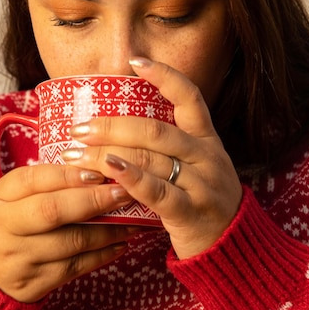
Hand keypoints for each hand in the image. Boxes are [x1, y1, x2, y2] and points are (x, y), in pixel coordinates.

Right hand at [0, 164, 135, 301]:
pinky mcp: (33, 284)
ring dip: (109, 230)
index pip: (31, 180)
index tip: (98, 172)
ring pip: (72, 241)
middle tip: (125, 193)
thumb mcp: (9, 201)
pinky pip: (76, 268)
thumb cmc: (6, 227)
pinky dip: (102, 255)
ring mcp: (19, 258)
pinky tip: (121, 244)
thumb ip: (42, 185)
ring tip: (133, 221)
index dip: (68, 175)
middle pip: (53, 210)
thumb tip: (93, 167)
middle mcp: (4, 228)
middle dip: (95, 200)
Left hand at [62, 58, 242, 258]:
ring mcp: (202, 185)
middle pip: (155, 130)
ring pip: (150, 159)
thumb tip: (120, 134)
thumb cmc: (204, 205)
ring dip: (107, 154)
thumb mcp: (199, 170)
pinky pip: (158, 191)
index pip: (190, 98)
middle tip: (79, 128)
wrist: (232, 248)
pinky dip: (130, 178)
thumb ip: (171, 151)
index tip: (135, 62)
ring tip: (76, 155)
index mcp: (208, 141)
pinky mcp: (192, 212)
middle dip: (112, 126)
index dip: (164, 76)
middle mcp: (207, 158)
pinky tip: (108, 171)